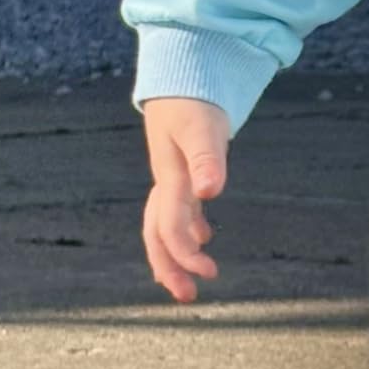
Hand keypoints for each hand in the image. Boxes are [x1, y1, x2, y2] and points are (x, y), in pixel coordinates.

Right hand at [141, 95, 231, 302]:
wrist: (180, 72)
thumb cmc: (193, 99)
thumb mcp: (202, 127)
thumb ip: (207, 159)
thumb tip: (211, 192)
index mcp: (170, 178)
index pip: (169, 226)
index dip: (184, 253)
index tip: (209, 271)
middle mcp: (165, 182)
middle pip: (156, 234)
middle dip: (169, 267)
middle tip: (188, 296)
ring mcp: (170, 177)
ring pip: (163, 225)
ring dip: (174, 255)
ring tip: (190, 281)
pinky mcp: (179, 170)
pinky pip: (174, 210)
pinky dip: (186, 229)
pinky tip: (203, 239)